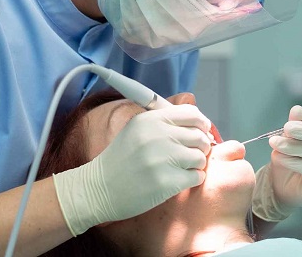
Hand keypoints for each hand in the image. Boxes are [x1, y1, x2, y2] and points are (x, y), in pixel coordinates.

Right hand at [53, 104, 211, 235]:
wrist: (99, 188)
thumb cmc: (122, 159)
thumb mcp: (137, 129)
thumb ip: (165, 122)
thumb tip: (202, 124)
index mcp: (150, 120)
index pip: (192, 114)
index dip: (201, 124)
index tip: (200, 133)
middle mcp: (157, 135)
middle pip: (200, 136)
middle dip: (199, 147)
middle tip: (189, 155)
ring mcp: (162, 159)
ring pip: (201, 157)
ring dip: (195, 165)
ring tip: (180, 169)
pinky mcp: (166, 182)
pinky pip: (197, 177)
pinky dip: (191, 180)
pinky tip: (177, 181)